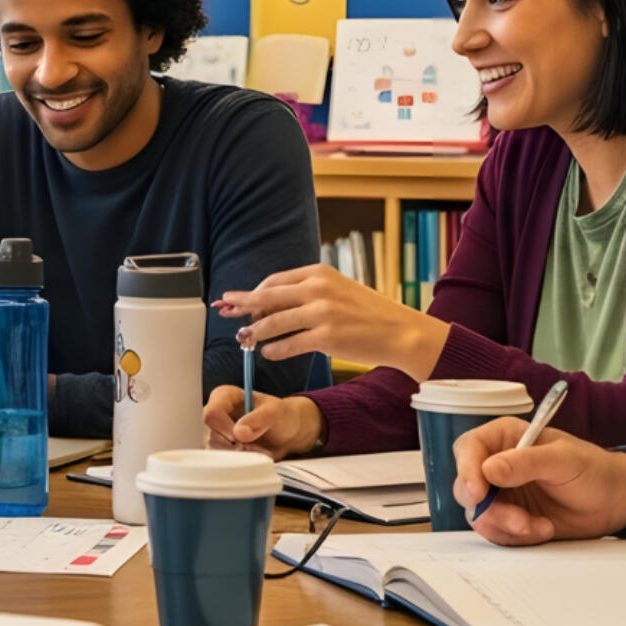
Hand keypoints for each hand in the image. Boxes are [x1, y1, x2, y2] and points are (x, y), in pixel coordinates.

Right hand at [201, 387, 325, 457]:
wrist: (287, 433)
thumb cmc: (281, 416)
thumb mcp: (275, 412)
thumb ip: (259, 419)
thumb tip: (239, 433)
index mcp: (224, 397)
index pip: (211, 413)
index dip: (225, 429)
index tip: (241, 438)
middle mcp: (216, 415)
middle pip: (212, 436)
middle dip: (235, 446)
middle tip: (255, 447)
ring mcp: (217, 433)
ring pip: (216, 451)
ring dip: (239, 455)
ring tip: (258, 450)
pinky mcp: (221, 450)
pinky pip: (222, 462)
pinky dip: (239, 463)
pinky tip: (253, 456)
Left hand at [215, 264, 451, 377]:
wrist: (400, 331)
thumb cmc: (368, 313)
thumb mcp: (338, 290)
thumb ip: (307, 292)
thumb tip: (269, 304)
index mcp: (319, 273)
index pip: (275, 281)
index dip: (253, 293)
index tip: (237, 300)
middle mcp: (318, 289)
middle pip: (268, 298)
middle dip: (242, 307)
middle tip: (226, 312)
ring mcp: (322, 313)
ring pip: (274, 322)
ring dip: (254, 332)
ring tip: (244, 339)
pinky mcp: (327, 337)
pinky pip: (289, 344)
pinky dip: (274, 349)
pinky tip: (267, 353)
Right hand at [454, 417, 625, 545]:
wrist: (612, 503)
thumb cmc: (593, 470)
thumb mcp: (564, 460)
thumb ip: (526, 462)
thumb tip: (489, 469)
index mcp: (505, 438)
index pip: (469, 448)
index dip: (467, 470)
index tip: (480, 493)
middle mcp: (497, 465)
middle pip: (467, 487)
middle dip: (491, 509)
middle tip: (520, 519)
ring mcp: (501, 494)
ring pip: (479, 515)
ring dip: (506, 526)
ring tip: (537, 525)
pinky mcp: (509, 518)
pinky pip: (496, 533)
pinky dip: (516, 537)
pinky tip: (542, 529)